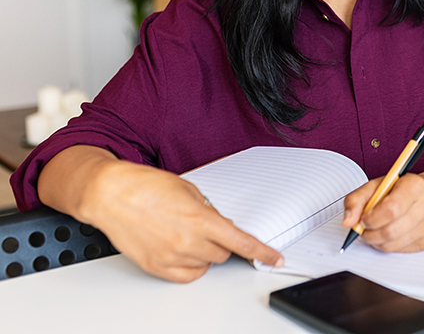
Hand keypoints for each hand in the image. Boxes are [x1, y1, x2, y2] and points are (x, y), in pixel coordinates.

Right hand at [39, 148, 283, 282]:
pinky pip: (187, 275)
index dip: (261, 252)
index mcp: (199, 218)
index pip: (240, 241)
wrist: (110, 194)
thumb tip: (220, 224)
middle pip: (223, 253)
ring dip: (205, 252)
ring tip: (187, 232)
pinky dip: (191, 265)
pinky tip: (181, 249)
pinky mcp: (156, 267)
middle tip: (206, 225)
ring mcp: (171, 257)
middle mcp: (187, 242)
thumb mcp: (187, 189)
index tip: (275, 258)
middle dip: (222, 241)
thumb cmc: (145, 185)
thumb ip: (207, 209)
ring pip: (206, 265)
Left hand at [342, 173, 423, 252]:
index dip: (372, 218)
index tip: (363, 219)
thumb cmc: (399, 188)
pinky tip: (385, 233)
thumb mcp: (375, 185)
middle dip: (370, 233)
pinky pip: (399, 250)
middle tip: (363, 228)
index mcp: (415, 185)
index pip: (392, 208)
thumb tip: (347, 221)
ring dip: (376, 241)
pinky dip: (386, 245)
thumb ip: (356, 199)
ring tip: (372, 231)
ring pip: (394, 244)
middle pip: (392, 230)